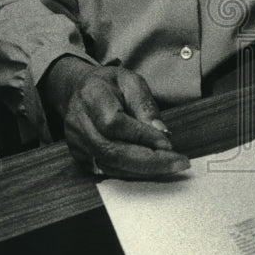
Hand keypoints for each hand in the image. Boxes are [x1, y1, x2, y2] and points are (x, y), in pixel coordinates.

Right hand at [42, 56, 190, 178]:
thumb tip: (161, 133)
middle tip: (178, 162)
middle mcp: (78, 122)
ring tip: (170, 165)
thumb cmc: (110, 85)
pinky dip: (133, 172)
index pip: (114, 123)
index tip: (168, 143)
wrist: (80, 91)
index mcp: (91, 96)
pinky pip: (108, 171)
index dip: (142, 136)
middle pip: (111, 151)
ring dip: (144, 170)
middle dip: (149, 161)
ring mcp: (76, 143)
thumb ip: (145, 105)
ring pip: (110, 165)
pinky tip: (152, 169)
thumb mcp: (132, 82)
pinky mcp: (80, 157)